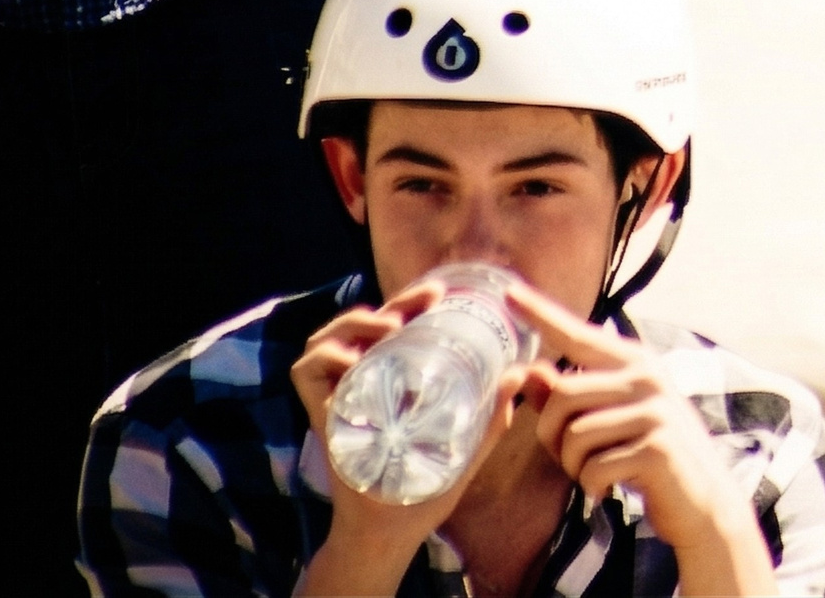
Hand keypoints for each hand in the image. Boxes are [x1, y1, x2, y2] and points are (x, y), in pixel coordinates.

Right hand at [294, 283, 528, 595]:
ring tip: (389, 325)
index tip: (442, 293)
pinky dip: (322, 357)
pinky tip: (351, 359)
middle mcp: (363, 383)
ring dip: (355, 321)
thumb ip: (491, 416)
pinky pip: (305, 373)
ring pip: (328, 338)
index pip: (398, 328)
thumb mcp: (466, 447)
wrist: (391, 531)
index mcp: (395, 382)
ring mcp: (339, 398)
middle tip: (427, 297)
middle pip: (368, 324)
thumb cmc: (425, 488)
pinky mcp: (321, 417)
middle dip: (395, 301)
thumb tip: (519, 375)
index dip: (414, 302)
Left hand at [507, 282, 776, 593]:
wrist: (704, 498)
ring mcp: (655, 409)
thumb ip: (569, 397)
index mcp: (635, 361)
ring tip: (597, 473)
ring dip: (574, 467)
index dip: (542, 314)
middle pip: (562, 395)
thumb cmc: (650, 455)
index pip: (578, 335)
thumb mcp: (612, 419)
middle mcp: (647, 376)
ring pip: (574, 435)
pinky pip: (594, 467)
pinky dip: (592, 486)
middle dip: (553, 436)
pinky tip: (610, 489)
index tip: (509, 293)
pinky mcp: (657, 447)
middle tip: (573, 459)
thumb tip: (530, 372)